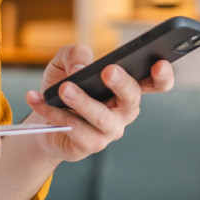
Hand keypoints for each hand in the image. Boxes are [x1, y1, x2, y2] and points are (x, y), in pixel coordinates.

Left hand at [20, 44, 175, 162]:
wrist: (42, 117)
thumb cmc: (63, 84)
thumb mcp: (65, 62)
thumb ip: (74, 54)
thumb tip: (80, 67)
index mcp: (126, 87)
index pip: (155, 82)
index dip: (163, 75)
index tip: (160, 63)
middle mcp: (123, 110)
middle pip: (132, 99)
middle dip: (121, 84)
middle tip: (108, 71)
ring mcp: (109, 130)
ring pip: (101, 118)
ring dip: (82, 102)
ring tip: (64, 89)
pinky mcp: (89, 145)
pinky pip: (74, 129)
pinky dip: (53, 113)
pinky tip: (37, 98)